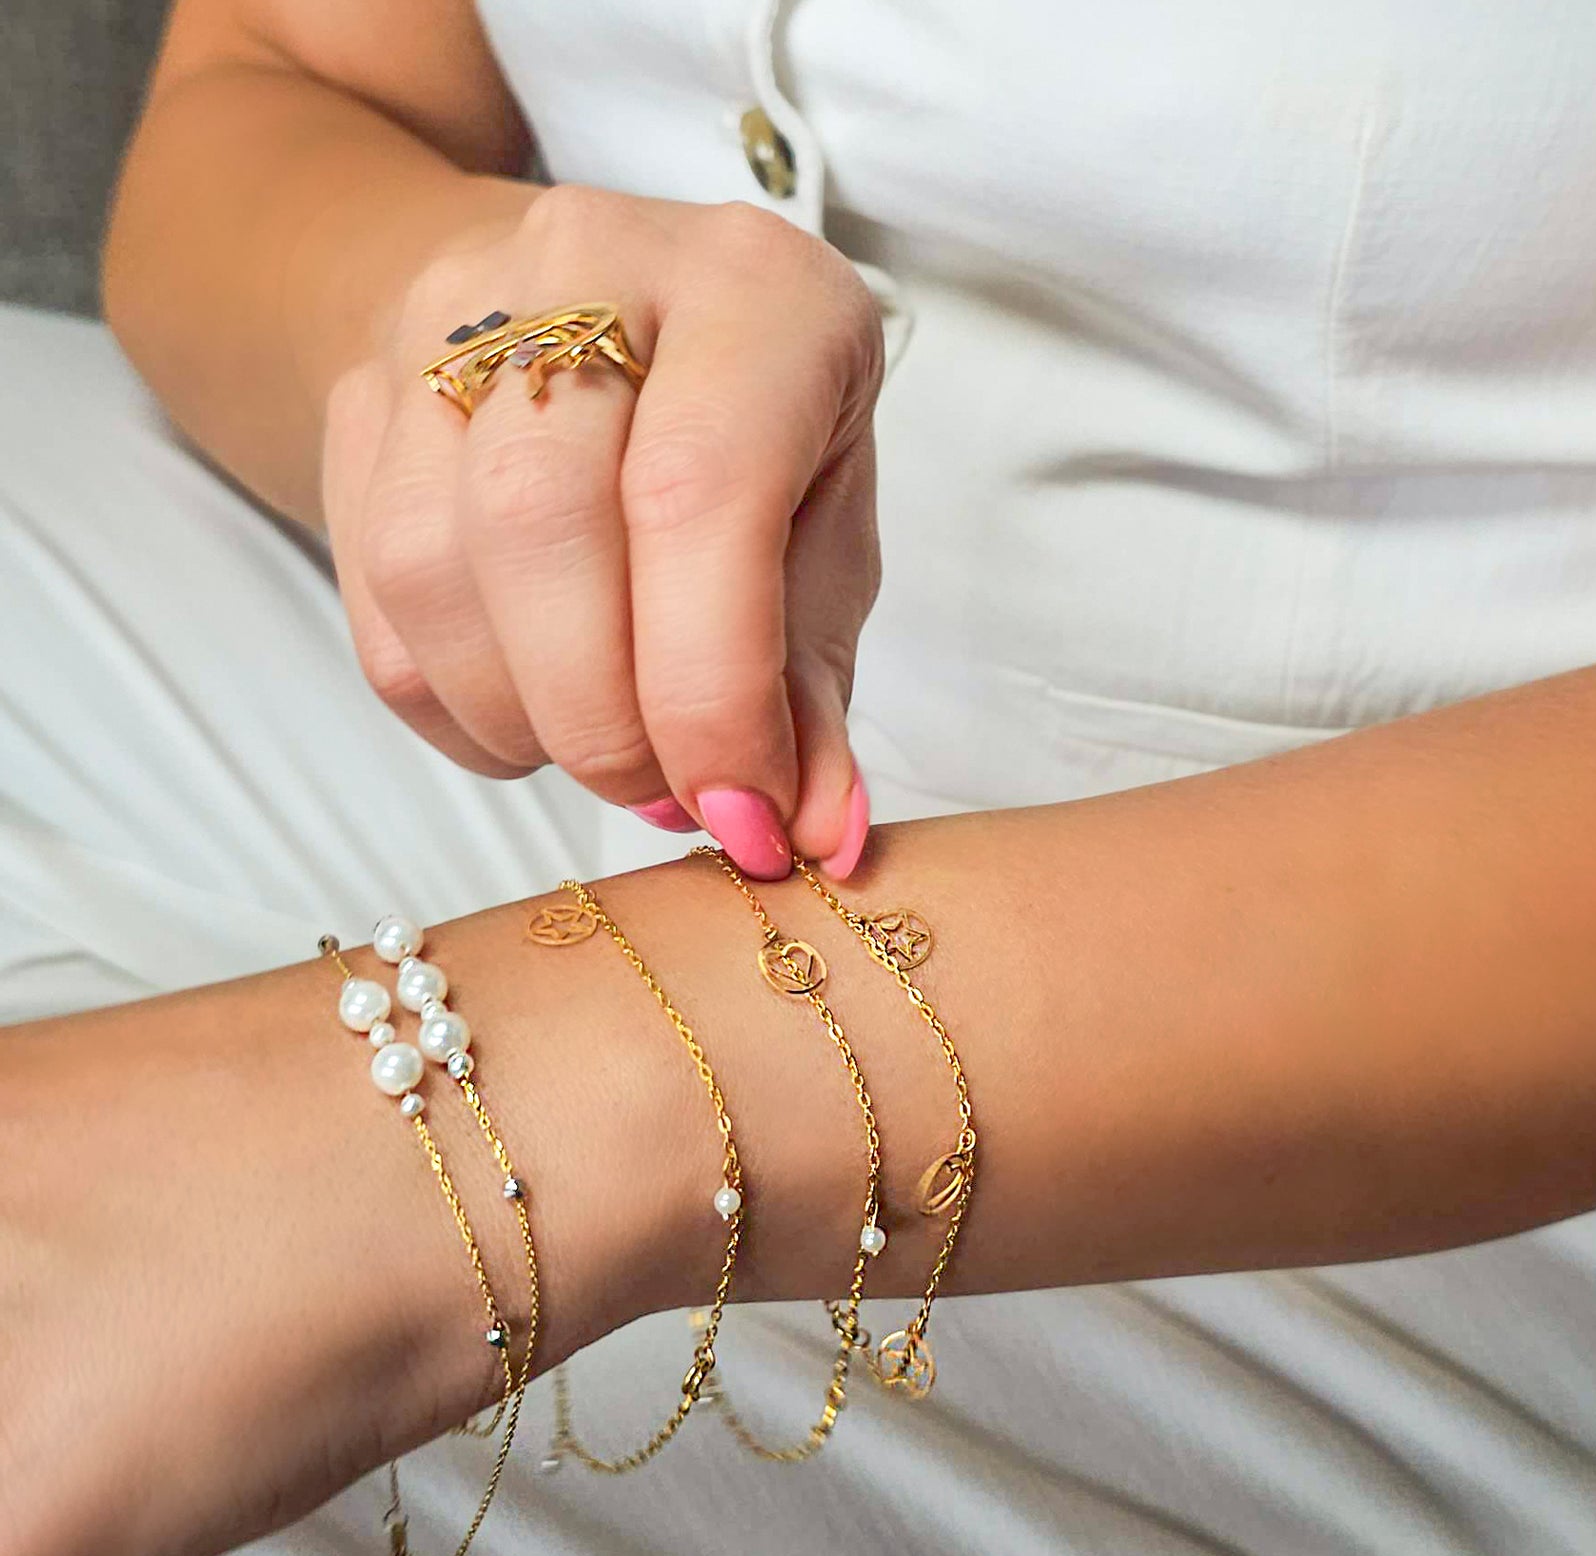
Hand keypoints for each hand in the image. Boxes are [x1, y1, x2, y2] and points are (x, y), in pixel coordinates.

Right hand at [321, 185, 885, 879]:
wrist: (589, 321)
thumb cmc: (752, 444)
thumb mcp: (826, 539)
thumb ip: (814, 692)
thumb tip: (816, 836)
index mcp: (751, 292)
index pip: (698, 494)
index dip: (709, 689)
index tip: (741, 813)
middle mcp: (586, 269)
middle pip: (539, 524)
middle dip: (604, 719)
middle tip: (666, 797)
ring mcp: (446, 324)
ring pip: (431, 567)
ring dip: (523, 720)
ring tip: (608, 755)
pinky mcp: (360, 400)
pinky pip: (377, 604)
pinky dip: (459, 709)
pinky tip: (533, 714)